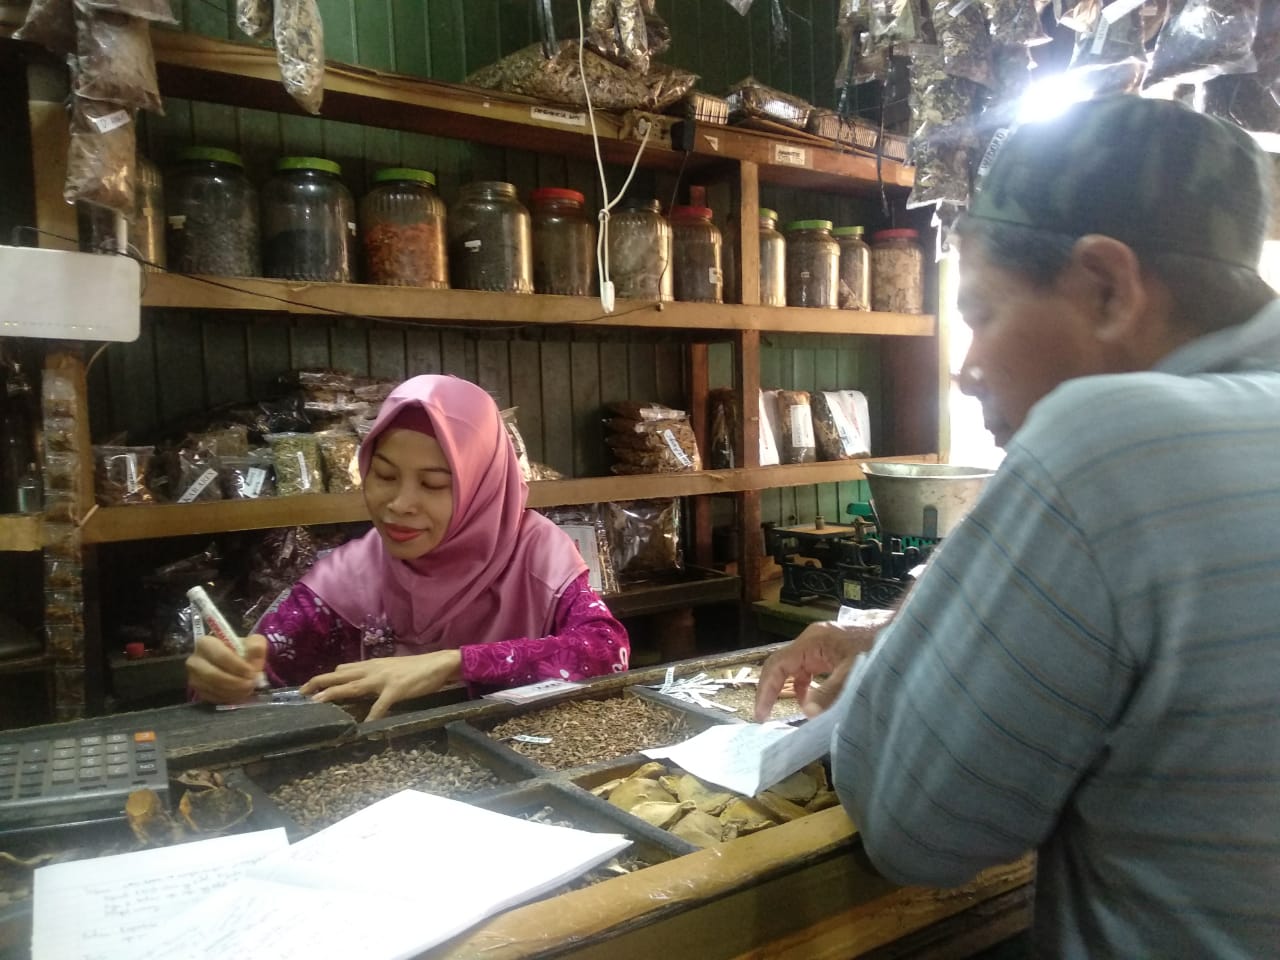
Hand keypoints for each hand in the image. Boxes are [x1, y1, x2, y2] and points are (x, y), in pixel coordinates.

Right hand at [186, 632, 267, 704]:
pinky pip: (212, 697)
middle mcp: (195, 660)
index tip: (252, 673)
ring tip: (248, 690)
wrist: (233, 663)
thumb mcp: (252, 643)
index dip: (237, 666)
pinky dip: (227, 698)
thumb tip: (254, 657)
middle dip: (235, 681)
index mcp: (206, 643)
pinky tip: (239, 695)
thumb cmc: (241, 651)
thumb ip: (256, 647)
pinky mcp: (197, 691)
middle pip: (213, 674)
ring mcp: (194, 677)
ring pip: (212, 687)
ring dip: (233, 691)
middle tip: (251, 684)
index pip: (220, 656)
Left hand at [302, 650, 462, 721]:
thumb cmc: (416, 668)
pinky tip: (365, 726)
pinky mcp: (396, 690)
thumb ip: (373, 674)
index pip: (342, 669)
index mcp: (372, 665)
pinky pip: (380, 705)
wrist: (439, 663)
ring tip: (318, 703)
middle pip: (340, 675)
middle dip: (319, 683)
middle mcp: (373, 670)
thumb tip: (359, 682)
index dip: (324, 677)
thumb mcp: (390, 668)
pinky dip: (372, 716)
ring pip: (353, 686)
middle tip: (300, 692)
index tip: (308, 686)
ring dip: (334, 694)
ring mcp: (383, 679)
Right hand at [753, 621, 880, 721]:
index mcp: (812, 642)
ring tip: (781, 710)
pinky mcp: (830, 651)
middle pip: (781, 665)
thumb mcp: (854, 672)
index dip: (765, 690)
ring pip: (794, 667)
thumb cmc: (878, 646)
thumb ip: (830, 692)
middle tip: (764, 716)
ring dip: (786, 688)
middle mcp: (812, 641)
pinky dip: (804, 685)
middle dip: (770, 690)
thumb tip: (807, 713)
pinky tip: (810, 700)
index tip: (761, 715)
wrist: (902, 631)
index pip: (777, 665)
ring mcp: (821, 645)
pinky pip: (808, 669)